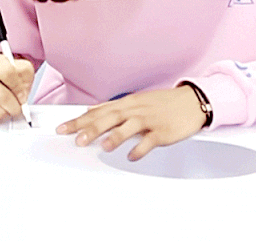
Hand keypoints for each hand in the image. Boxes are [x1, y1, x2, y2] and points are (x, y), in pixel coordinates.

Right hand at [0, 54, 33, 125]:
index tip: (23, 96)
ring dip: (8, 113)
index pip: (8, 74)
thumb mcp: (24, 70)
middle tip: (20, 107)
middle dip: (15, 106)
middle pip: (2, 96)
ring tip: (10, 107)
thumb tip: (22, 95)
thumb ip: (26, 78)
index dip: (18, 88)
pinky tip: (0, 110)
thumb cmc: (12, 75)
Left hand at [56, 86, 206, 160]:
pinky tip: (132, 155)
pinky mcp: (163, 130)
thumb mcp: (136, 101)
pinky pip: (150, 140)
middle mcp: (137, 109)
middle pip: (111, 117)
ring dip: (116, 136)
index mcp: (128, 103)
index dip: (81, 119)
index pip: (100, 111)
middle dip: (92, 127)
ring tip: (103, 146)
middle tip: (76, 138)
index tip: (63, 127)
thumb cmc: (164, 102)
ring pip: (130, 126)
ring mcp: (150, 119)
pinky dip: (141, 148)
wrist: (192, 101)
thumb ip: (114, 107)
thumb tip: (92, 110)